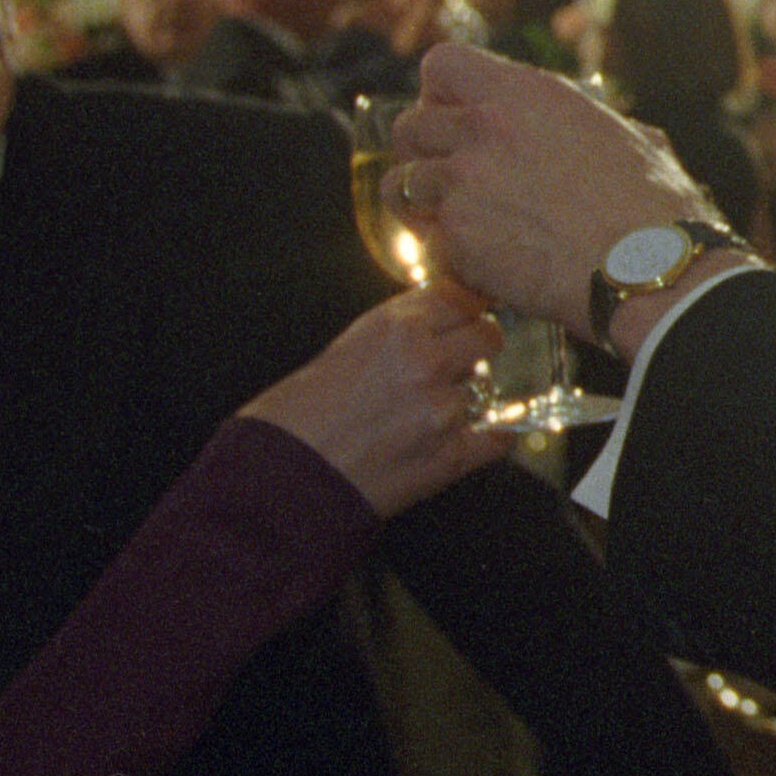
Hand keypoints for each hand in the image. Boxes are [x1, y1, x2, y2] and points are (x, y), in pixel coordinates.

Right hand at [240, 286, 512, 516]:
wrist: (277, 479)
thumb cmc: (294, 417)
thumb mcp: (343, 349)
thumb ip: (396, 332)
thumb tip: (435, 323)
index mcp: (393, 327)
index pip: (461, 295)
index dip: (463, 308)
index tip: (463, 315)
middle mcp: (424, 361)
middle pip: (488, 334)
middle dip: (476, 346)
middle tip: (458, 360)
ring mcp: (441, 410)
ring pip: (486, 388)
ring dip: (467, 396)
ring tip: (428, 412)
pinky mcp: (449, 457)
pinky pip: (497, 437)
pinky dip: (489, 436)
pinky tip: (475, 436)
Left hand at [392, 44, 714, 336]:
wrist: (651, 268)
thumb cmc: (655, 208)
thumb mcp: (627, 138)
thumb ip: (586, 124)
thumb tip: (596, 125)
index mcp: (527, 94)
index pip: (442, 64)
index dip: (440, 94)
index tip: (456, 118)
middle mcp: (487, 126)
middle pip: (408, 126)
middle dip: (422, 155)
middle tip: (450, 180)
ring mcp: (465, 181)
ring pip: (399, 185)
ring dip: (424, 208)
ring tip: (457, 228)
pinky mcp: (457, 236)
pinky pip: (424, 243)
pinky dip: (445, 259)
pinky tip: (479, 269)